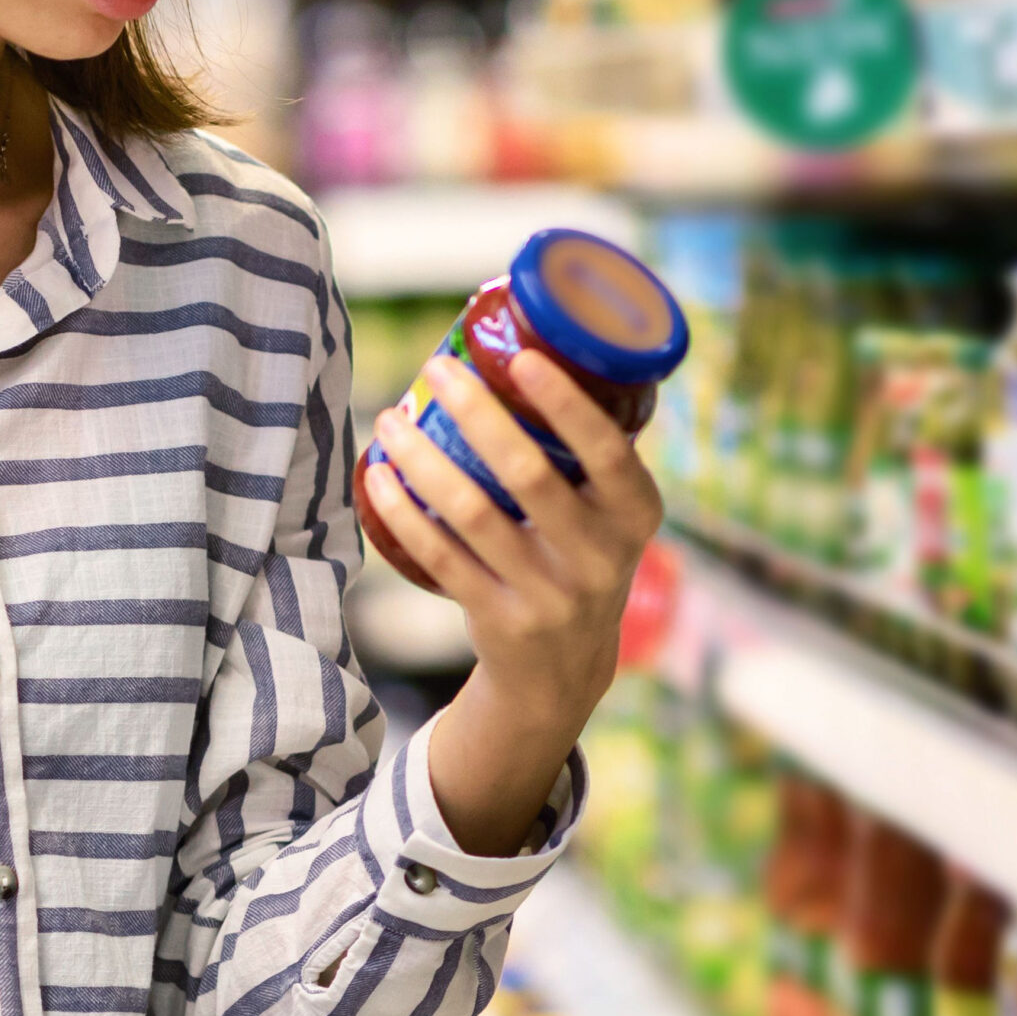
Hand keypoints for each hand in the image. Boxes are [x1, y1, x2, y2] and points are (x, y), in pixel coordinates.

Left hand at [363, 349, 662, 852]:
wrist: (562, 670)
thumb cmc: (577, 555)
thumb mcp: (608, 515)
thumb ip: (588, 454)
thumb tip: (538, 345)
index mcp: (636, 516)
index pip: (609, 454)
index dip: (566, 406)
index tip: (522, 358)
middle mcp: (601, 558)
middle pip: (528, 474)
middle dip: (475, 413)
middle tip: (436, 369)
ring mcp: (549, 594)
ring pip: (471, 513)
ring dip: (422, 458)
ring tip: (390, 418)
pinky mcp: (499, 619)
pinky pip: (440, 555)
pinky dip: (403, 511)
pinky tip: (380, 477)